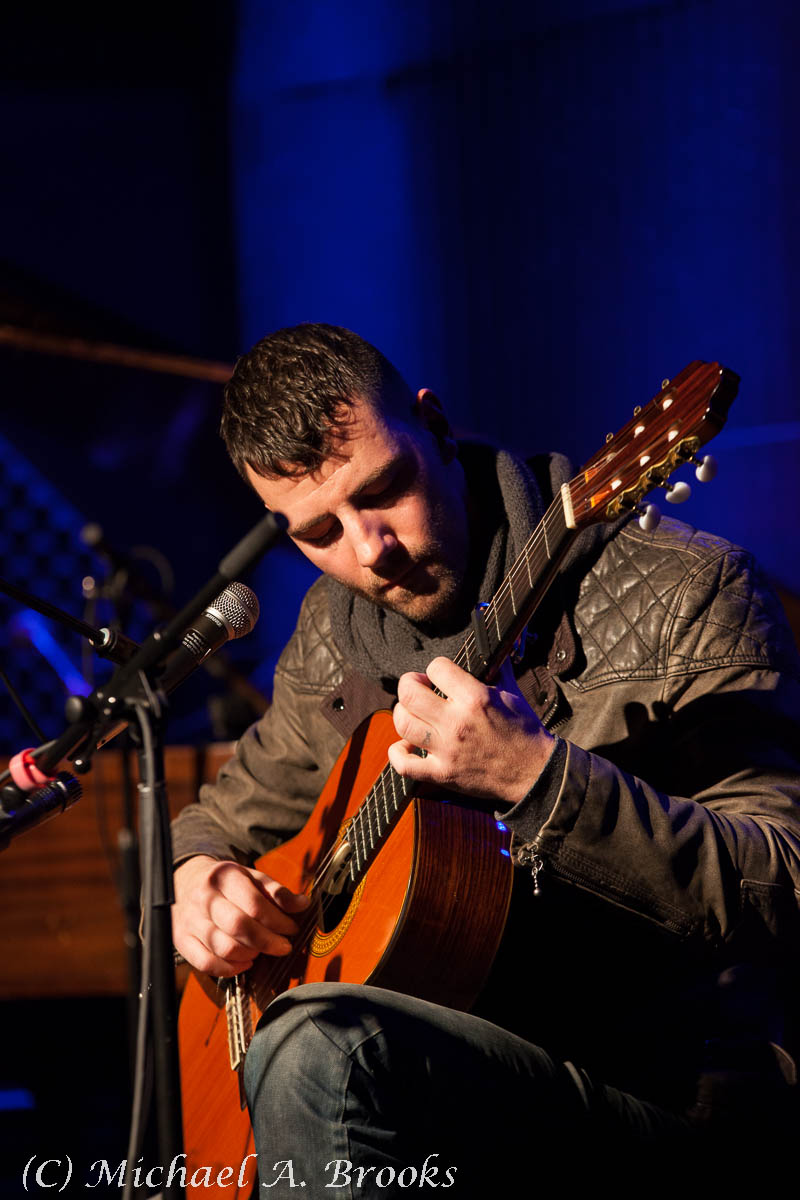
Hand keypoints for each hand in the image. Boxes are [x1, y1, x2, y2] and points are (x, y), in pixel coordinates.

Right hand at [172, 855, 309, 975]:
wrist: (186, 882)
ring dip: (250, 954)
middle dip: (268, 941)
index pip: (254, 904)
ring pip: (224, 948)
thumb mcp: (251, 876)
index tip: (292, 929)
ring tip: (262, 950)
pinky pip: (207, 963)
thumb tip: (303, 904)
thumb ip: (276, 891)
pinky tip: (245, 962)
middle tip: (284, 946)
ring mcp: (190, 921)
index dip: (278, 921)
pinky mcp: (182, 941)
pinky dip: (230, 968)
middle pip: (239, 927)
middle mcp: (204, 898)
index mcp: (224, 877)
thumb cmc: (225, 883)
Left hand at [388, 656, 553, 806]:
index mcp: (476, 698)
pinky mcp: (443, 774)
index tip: (440, 675)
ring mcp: (447, 750)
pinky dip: (397, 753)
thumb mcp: (512, 691)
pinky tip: (406, 745)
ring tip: (412, 712)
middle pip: (409, 694)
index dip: (436, 668)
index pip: (436, 668)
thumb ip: (497, 665)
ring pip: (403, 724)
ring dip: (402, 713)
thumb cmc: (524, 730)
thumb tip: (494, 642)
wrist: (534, 771)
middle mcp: (457, 723)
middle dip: (409, 683)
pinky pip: (405, 765)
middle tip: (418, 686)